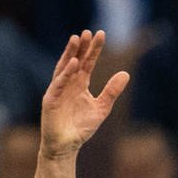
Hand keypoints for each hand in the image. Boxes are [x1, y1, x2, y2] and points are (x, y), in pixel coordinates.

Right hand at [40, 30, 128, 156]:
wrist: (67, 145)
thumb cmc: (82, 127)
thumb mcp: (102, 107)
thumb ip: (112, 91)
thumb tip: (126, 73)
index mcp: (80, 84)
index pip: (88, 62)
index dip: (94, 49)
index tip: (101, 34)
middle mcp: (69, 83)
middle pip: (76, 60)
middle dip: (82, 47)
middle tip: (89, 32)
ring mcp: (58, 89)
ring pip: (64, 67)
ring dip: (70, 53)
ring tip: (77, 39)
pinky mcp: (51, 99)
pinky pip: (58, 83)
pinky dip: (65, 73)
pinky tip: (72, 63)